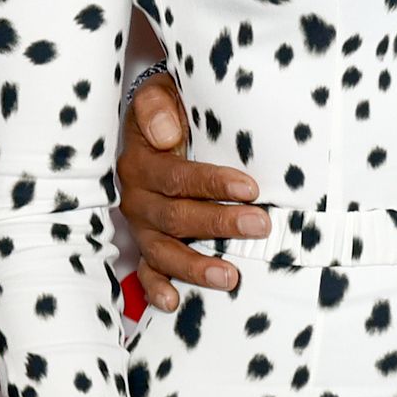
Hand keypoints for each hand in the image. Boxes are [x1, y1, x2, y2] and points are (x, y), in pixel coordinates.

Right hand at [121, 72, 265, 300]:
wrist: (153, 125)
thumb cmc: (168, 111)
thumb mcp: (160, 94)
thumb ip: (158, 105)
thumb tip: (166, 134)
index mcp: (141, 162)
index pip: (177, 177)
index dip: (213, 183)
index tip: (250, 188)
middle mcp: (137, 197)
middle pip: (176, 217)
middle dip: (219, 224)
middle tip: (260, 226)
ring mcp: (141, 225)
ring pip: (163, 251)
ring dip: (195, 266)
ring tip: (229, 277)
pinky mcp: (145, 244)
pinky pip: (146, 271)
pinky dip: (156, 288)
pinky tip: (174, 302)